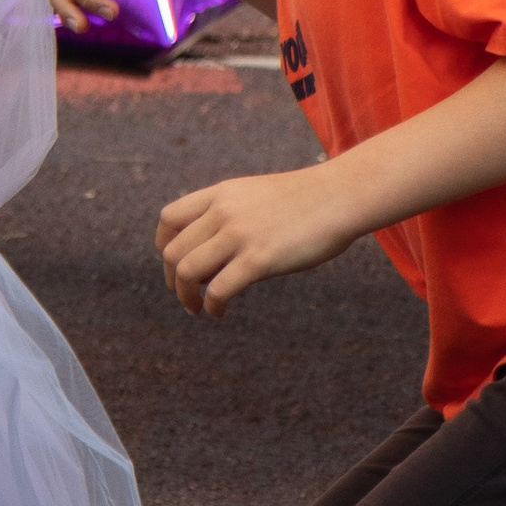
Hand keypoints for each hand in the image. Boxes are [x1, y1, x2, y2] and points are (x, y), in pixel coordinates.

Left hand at [156, 161, 358, 315]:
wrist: (342, 195)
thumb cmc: (306, 199)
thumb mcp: (258, 195)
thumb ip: (231, 213)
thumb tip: (210, 247)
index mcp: (224, 193)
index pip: (169, 218)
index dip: (164, 247)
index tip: (175, 266)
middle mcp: (226, 210)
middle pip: (173, 252)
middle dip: (172, 281)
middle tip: (188, 296)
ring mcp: (241, 234)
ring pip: (186, 271)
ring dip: (185, 297)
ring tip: (198, 308)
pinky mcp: (259, 258)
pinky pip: (217, 290)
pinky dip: (211, 307)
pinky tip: (220, 312)